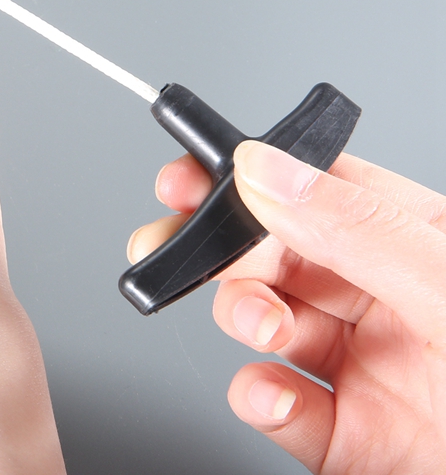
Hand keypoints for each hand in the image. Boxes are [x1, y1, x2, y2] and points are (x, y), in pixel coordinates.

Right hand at [129, 142, 445, 472]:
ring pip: (270, 323)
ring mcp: (373, 371)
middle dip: (227, 251)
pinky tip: (274, 395)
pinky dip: (260, 399)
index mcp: (424, 243)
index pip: (318, 186)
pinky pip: (283, 408)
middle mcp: (394, 301)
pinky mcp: (355, 442)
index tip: (189, 178)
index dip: (249, 176)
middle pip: (278, 252)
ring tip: (257, 328)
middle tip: (191, 250)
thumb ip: (360, 229)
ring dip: (242, 319)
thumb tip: (266, 169)